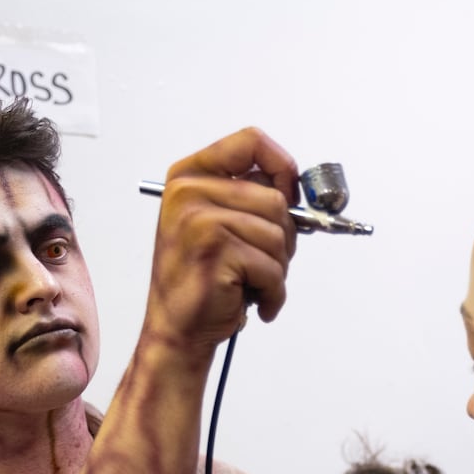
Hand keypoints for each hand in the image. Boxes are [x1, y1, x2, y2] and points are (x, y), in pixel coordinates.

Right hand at [143, 127, 299, 359]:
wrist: (177, 331)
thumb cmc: (203, 283)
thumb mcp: (217, 226)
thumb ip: (249, 198)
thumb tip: (297, 188)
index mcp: (189, 177)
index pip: (251, 142)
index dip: (283, 166)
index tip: (292, 195)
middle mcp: (188, 193)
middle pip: (275, 199)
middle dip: (283, 239)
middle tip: (263, 265)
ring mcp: (199, 220)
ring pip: (278, 236)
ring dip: (277, 270)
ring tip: (252, 285)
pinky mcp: (215, 251)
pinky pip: (272, 268)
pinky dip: (273, 293)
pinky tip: (254, 302)